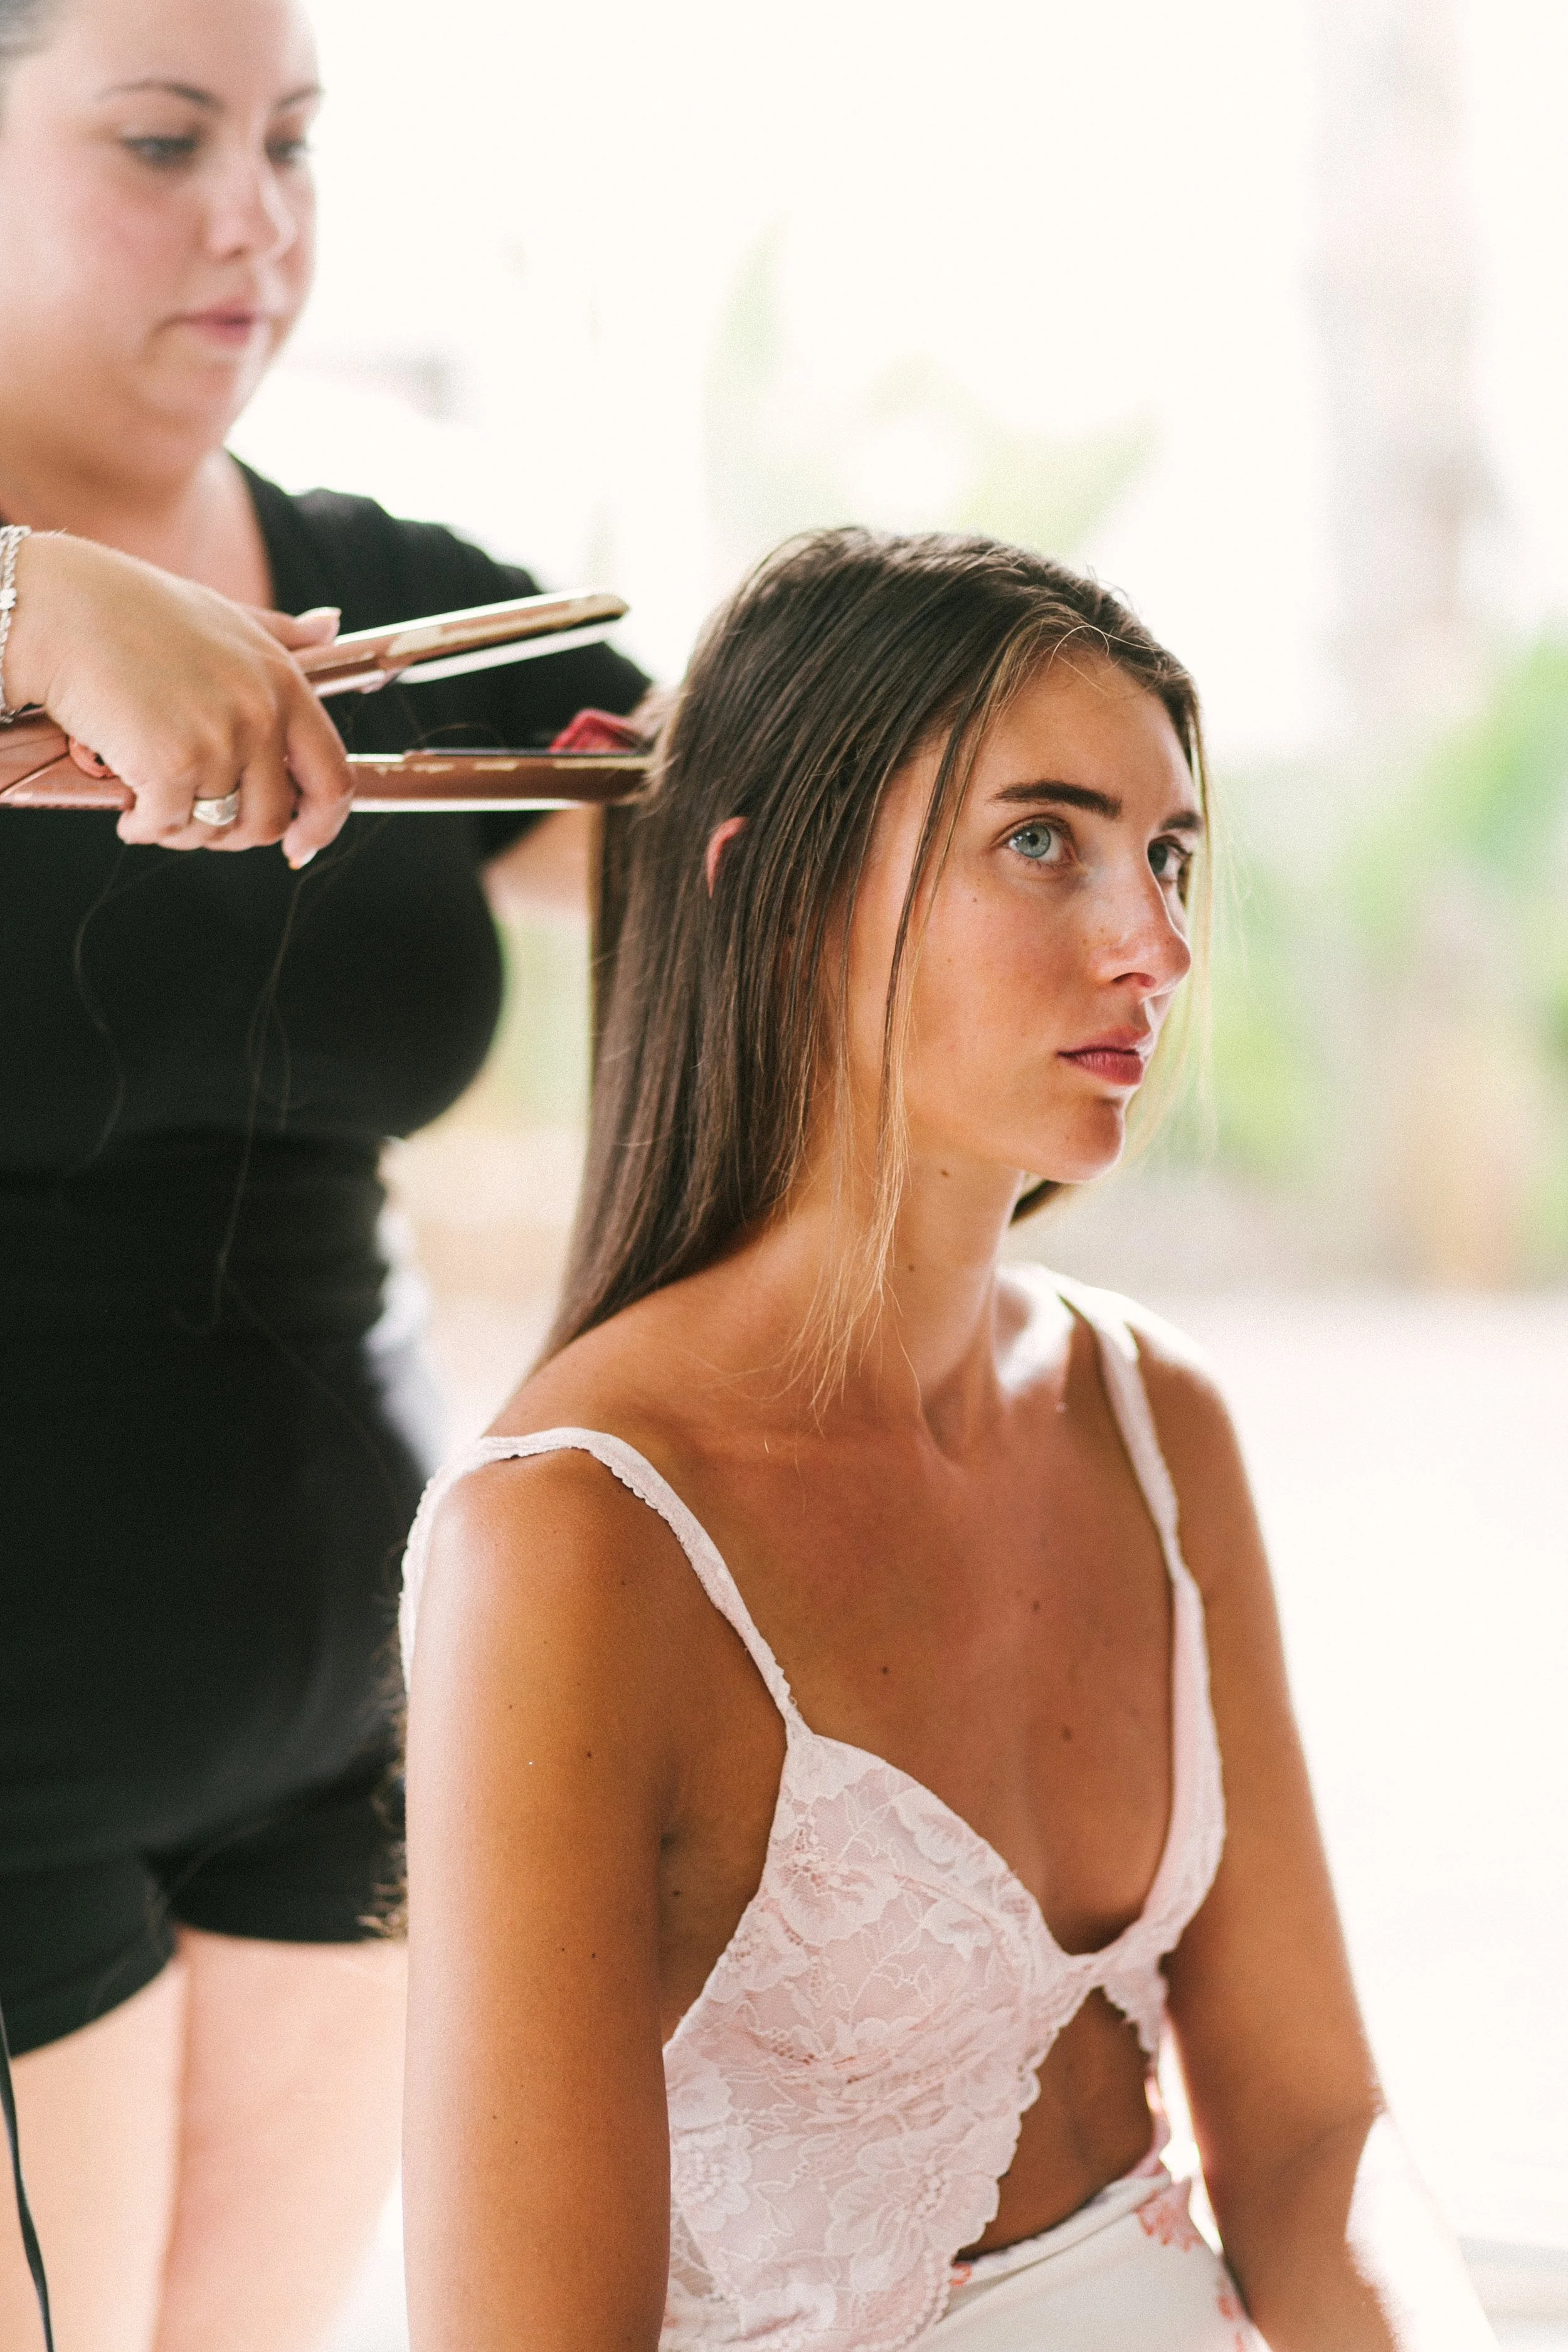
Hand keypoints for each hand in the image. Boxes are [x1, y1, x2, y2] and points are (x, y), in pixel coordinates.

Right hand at [4, 535, 352, 865]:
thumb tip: (330, 627)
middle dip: (231, 834)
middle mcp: (262, 715)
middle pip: (269, 819)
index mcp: (285, 684)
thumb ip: (282, 635)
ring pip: (215, 829)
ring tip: (154, 803)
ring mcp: (219, 741)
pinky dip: (143, 827)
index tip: (298, 844)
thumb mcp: (225, 615)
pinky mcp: (171, 764)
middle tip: (194, 817)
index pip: (333, 780)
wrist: (59, 607)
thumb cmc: (133, 609)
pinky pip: (167, 826)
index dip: (320, 827)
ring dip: (183, 830)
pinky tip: (127, 809)